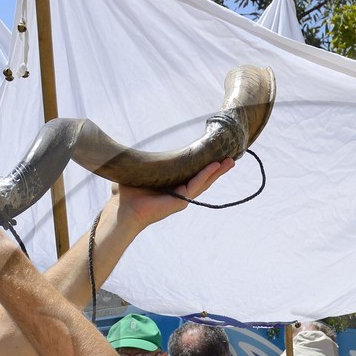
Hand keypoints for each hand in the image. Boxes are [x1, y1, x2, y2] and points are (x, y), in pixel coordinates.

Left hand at [112, 158, 234, 231]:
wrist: (123, 208)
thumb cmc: (126, 193)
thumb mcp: (138, 172)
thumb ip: (140, 162)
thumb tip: (134, 146)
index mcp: (172, 185)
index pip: (192, 174)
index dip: (205, 165)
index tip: (216, 154)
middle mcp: (179, 192)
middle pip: (204, 178)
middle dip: (218, 168)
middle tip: (232, 157)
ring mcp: (182, 197)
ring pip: (204, 182)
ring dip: (218, 171)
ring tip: (231, 161)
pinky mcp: (180, 200)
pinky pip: (196, 185)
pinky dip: (206, 175)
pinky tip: (215, 166)